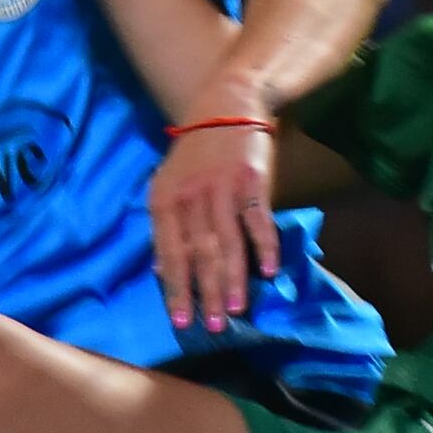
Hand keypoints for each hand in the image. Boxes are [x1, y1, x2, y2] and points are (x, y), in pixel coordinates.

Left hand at [151, 118, 279, 331]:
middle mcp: (190, 196)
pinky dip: (265, 247)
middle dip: (208, 293)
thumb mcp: (168, 184)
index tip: (182, 321)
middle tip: (216, 326)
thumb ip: (167, 226)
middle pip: (200, 253)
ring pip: (228, 242)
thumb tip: (163, 273)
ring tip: (239, 309)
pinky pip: (258, 220)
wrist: (226, 106)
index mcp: (164, 200)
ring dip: (234, 279)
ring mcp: (222, 187)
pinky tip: (269, 271)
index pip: (169, 253)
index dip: (176, 289)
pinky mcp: (251, 181)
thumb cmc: (195, 154)